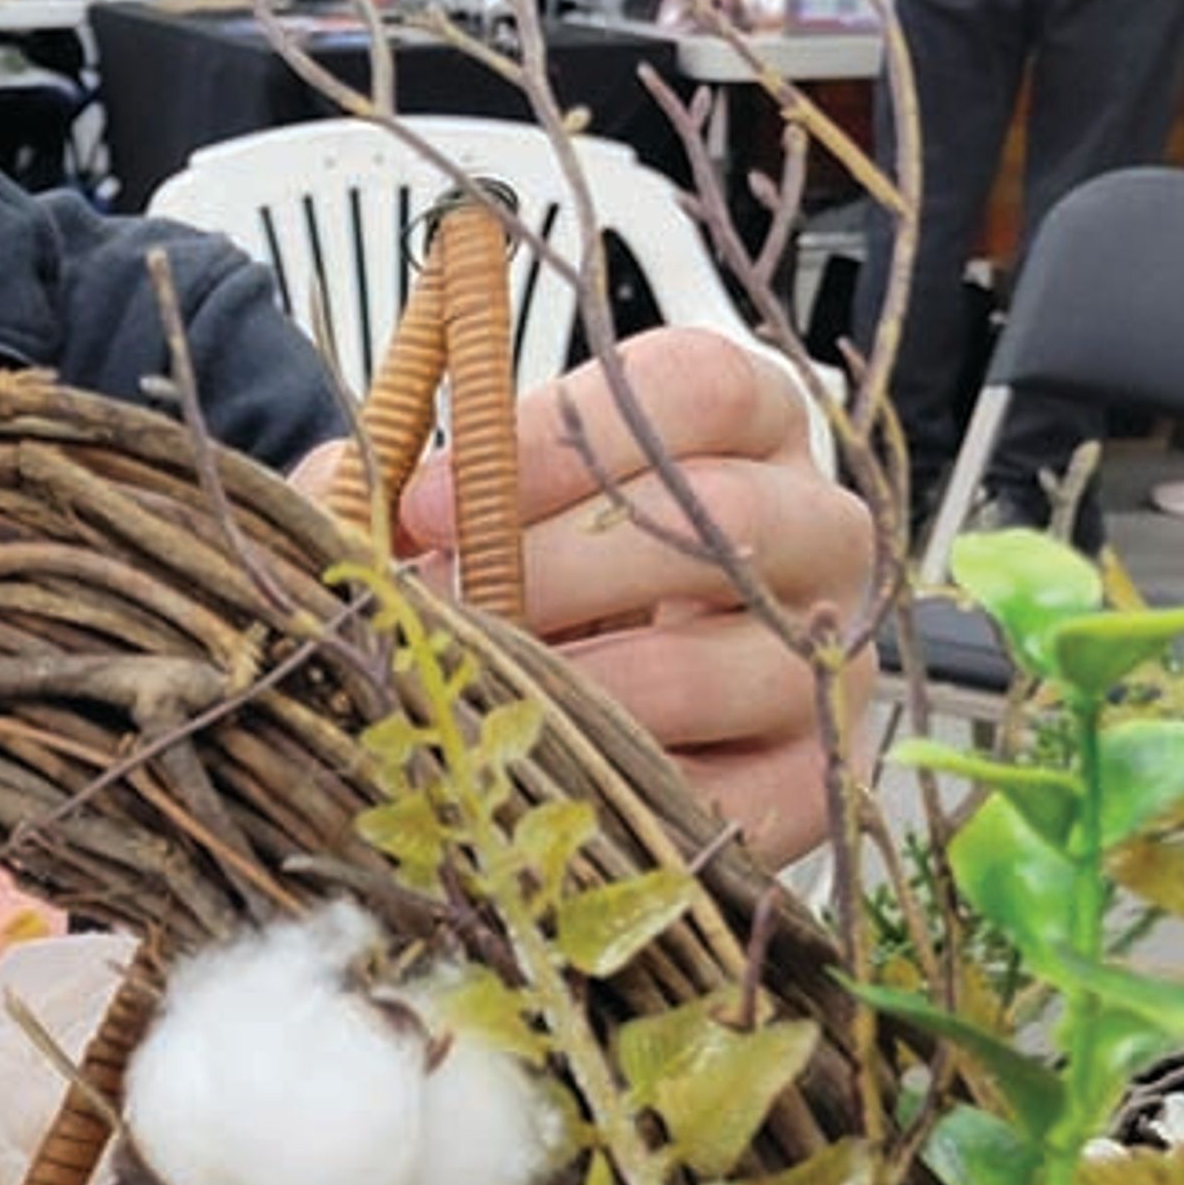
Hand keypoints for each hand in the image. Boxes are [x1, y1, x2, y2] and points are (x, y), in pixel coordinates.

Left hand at [294, 328, 873, 866]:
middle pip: (725, 514)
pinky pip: (736, 796)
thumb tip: (354, 503)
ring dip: (576, 688)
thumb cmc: (532, 583)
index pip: (702, 388)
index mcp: (747, 428)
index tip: (432, 500)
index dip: (560, 436)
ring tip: (478, 699)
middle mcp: (817, 529)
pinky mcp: (813, 777)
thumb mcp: (471, 516)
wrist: (587, 718)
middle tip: (450, 606)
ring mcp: (828, 658)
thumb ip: (418, 491)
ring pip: (723, 663)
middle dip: (557, 565)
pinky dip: (620, 793)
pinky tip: (539, 780)